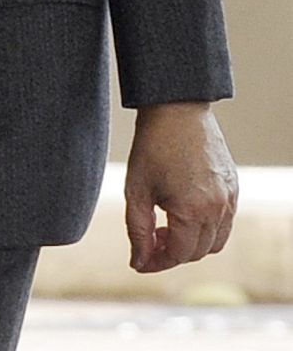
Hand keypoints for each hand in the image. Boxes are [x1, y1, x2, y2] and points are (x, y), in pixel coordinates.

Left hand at [125, 102, 236, 273]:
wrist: (176, 108)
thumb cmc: (152, 145)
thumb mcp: (136, 189)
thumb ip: (137, 230)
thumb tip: (139, 263)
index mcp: (192, 211)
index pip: (178, 254)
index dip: (156, 262)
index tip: (140, 261)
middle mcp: (217, 208)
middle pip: (197, 252)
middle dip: (172, 252)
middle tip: (150, 239)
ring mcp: (229, 198)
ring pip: (215, 242)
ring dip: (192, 243)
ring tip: (167, 225)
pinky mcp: (234, 186)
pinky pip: (225, 222)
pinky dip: (207, 227)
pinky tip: (185, 211)